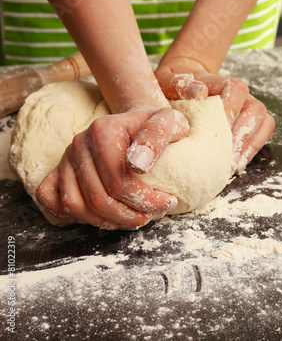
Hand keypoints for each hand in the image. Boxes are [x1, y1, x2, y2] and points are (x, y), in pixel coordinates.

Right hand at [36, 106, 188, 229]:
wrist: (138, 121)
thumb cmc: (154, 124)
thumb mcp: (168, 122)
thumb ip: (155, 137)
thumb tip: (138, 164)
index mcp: (102, 130)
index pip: (118, 181)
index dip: (145, 200)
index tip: (168, 201)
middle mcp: (78, 143)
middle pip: (97, 198)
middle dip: (129, 216)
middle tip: (154, 214)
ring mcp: (66, 159)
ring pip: (76, 206)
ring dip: (107, 222)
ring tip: (134, 217)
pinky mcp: (58, 171)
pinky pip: (52, 200)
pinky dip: (74, 215)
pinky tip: (104, 216)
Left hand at [155, 57, 274, 173]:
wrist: (177, 90)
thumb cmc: (171, 87)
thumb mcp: (167, 80)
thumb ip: (180, 85)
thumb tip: (201, 93)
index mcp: (218, 82)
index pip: (236, 89)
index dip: (232, 108)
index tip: (221, 128)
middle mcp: (237, 95)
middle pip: (255, 108)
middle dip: (244, 134)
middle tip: (229, 155)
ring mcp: (245, 108)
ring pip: (264, 122)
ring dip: (250, 144)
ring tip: (233, 164)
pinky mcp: (247, 124)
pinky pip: (262, 135)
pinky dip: (253, 150)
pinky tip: (237, 164)